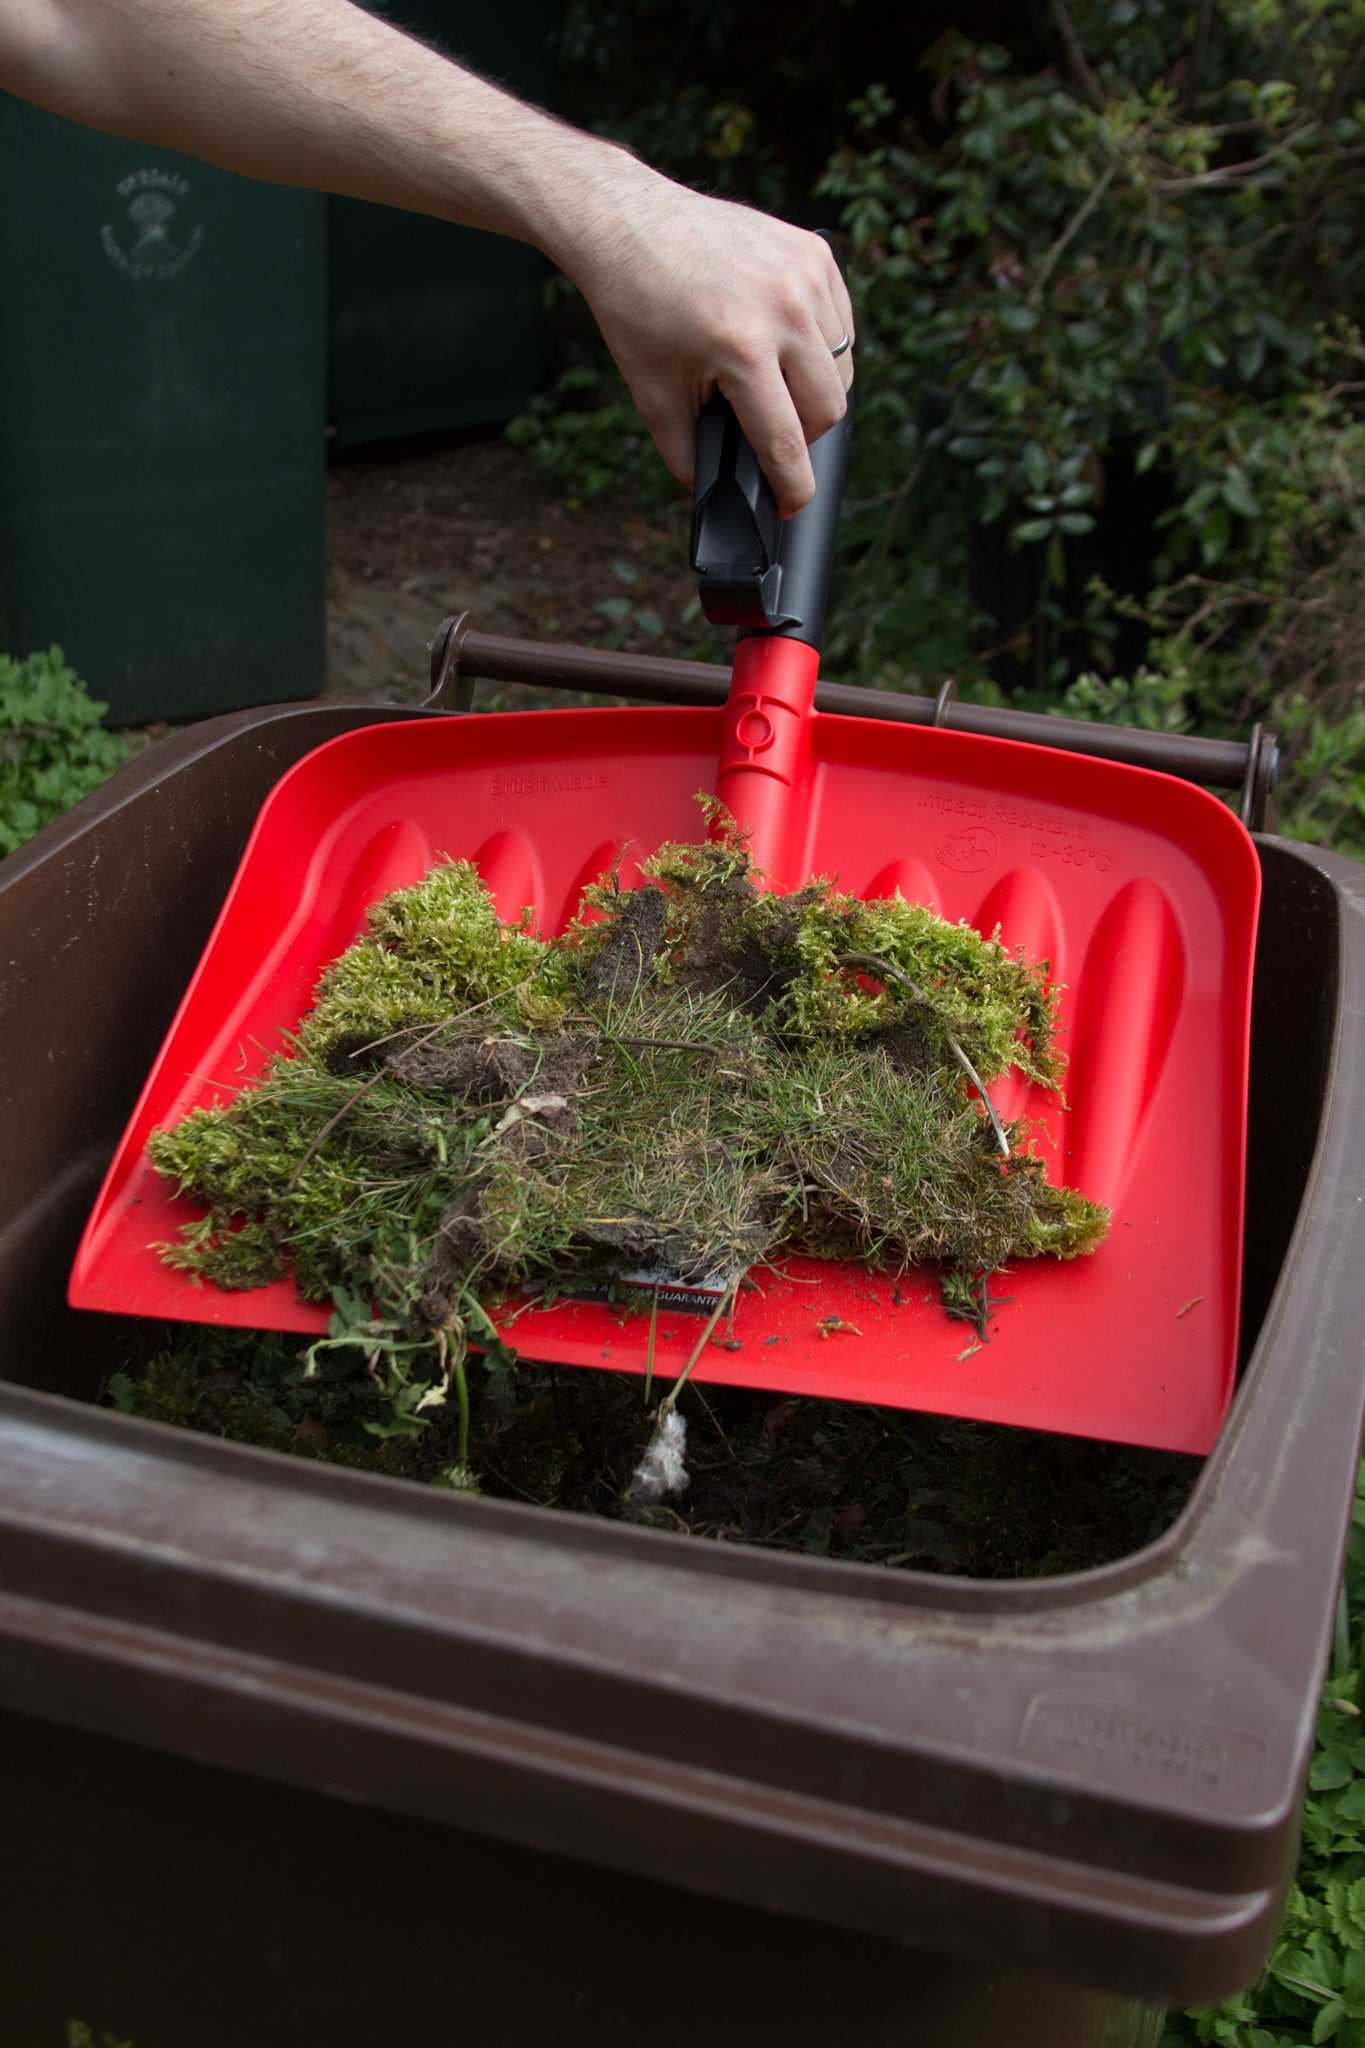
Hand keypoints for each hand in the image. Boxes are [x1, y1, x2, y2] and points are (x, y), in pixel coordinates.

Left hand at [552, 157, 854, 515]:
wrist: (631, 224)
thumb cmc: (637, 307)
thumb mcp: (653, 395)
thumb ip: (687, 453)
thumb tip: (716, 490)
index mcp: (742, 349)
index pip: (786, 441)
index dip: (792, 486)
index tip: (792, 505)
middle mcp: (783, 309)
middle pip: (828, 409)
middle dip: (802, 434)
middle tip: (769, 431)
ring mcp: (805, 276)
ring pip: (841, 367)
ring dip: (814, 389)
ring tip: (774, 383)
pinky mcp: (814, 253)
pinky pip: (839, 324)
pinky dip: (820, 345)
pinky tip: (785, 344)